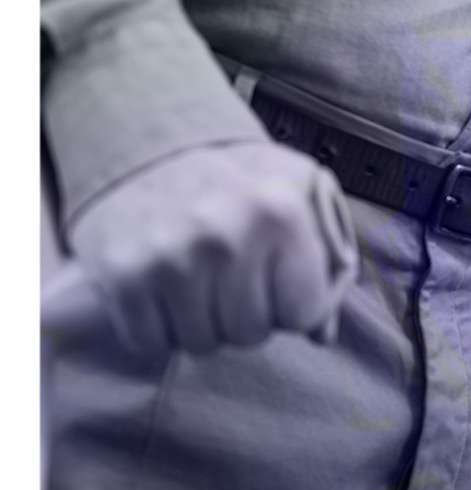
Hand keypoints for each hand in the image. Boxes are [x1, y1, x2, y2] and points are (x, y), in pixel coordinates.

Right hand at [66, 141, 357, 353]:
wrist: (143, 145)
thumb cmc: (238, 179)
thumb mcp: (301, 191)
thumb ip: (329, 256)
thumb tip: (323, 334)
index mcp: (282, 212)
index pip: (304, 313)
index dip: (292, 305)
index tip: (275, 279)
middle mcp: (226, 234)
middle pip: (252, 333)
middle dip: (246, 315)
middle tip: (228, 277)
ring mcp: (170, 258)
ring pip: (203, 344)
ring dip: (202, 323)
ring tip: (195, 280)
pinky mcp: (121, 276)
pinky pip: (150, 342)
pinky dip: (156, 329)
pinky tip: (161, 291)